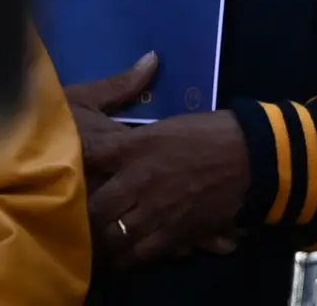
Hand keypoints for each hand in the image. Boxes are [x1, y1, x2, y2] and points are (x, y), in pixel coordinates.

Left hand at [68, 61, 248, 269]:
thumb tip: (147, 60)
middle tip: (70, 218)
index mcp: (139, 146)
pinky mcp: (174, 232)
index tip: (57, 171)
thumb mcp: (171, 122)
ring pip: (111, 235)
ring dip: (99, 240)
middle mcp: (141, 179)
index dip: (68, 164)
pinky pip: (138, 254)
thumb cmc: (214, 134)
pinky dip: (125, 257)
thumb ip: (147, 112)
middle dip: (78, 215)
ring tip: (92, 241)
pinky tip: (120, 254)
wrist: (260, 157)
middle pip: (91, 206)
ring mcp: (157, 209)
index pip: (89, 156)